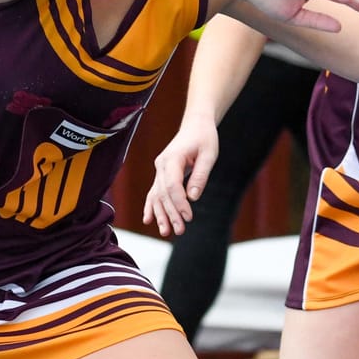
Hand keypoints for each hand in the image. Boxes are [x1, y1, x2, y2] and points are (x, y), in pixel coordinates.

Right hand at [143, 116, 218, 236]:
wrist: (196, 125)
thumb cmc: (204, 138)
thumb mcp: (209, 155)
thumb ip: (201, 175)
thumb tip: (193, 197)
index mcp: (172, 159)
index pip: (172, 186)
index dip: (179, 203)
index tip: (188, 217)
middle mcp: (161, 165)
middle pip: (163, 194)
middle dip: (170, 214)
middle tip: (180, 231)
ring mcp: (159, 170)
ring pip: (157, 195)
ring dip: (161, 214)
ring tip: (166, 232)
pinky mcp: (161, 174)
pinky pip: (154, 192)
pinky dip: (151, 206)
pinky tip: (149, 220)